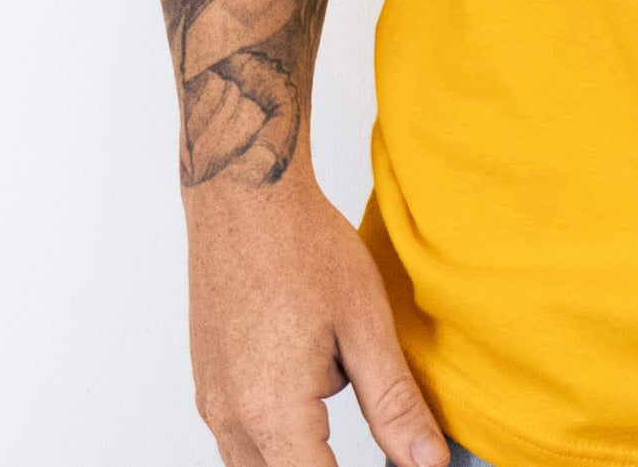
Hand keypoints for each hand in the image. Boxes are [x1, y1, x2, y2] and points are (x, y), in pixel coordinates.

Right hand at [185, 172, 448, 466]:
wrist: (245, 197)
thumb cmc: (304, 247)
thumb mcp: (366, 324)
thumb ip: (394, 404)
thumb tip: (428, 462)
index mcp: (272, 413)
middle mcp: (231, 420)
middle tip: (377, 446)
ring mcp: (213, 404)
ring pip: (257, 465)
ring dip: (302, 452)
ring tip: (337, 379)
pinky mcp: (209, 385)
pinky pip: (242, 437)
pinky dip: (281, 428)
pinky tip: (313, 371)